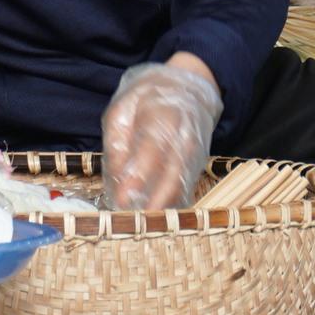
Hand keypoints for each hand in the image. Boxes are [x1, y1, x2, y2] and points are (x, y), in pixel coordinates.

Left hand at [101, 58, 222, 209]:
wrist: (190, 87)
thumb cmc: (149, 98)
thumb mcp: (123, 108)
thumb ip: (118, 140)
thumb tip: (116, 176)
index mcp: (163, 115)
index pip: (151, 149)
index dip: (138, 175)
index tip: (123, 198)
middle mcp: (184, 136)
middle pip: (173, 172)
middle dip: (155, 200)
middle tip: (134, 222)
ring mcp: (195, 152)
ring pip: (183, 184)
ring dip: (164, 207)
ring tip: (142, 226)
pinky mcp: (198, 164)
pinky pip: (186, 188)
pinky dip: (172, 205)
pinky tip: (156, 219)